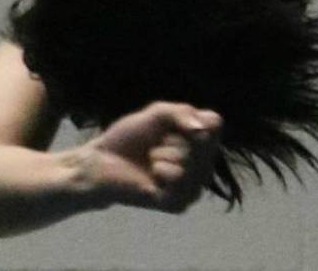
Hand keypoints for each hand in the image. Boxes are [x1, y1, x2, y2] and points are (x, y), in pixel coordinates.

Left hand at [83, 101, 222, 213]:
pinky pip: (179, 178)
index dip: (188, 119)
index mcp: (202, 145)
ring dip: (162, 155)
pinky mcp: (179, 204)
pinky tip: (152, 178)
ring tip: (151, 162)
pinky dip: (160, 171)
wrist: (101, 162)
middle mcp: (203, 167)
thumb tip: (202, 130)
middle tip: (154, 148)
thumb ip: (181, 113)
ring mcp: (193, 188)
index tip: (167, 126)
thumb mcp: (157, 114)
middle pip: (201, 142)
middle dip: (170, 139)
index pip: (215, 123)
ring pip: (189, 161)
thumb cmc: (129, 137)